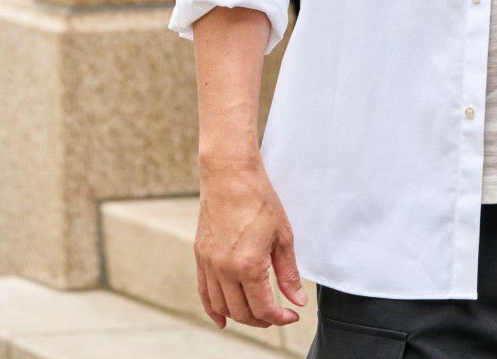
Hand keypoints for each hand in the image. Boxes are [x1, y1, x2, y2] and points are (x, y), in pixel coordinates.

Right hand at [194, 155, 307, 329]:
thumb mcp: (282, 236)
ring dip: (240, 317)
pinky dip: (213, 310)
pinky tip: (222, 319)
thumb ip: (288, 272)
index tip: (291, 315)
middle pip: (242, 312)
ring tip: (257, 314)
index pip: (263, 308)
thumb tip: (296, 300)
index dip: (279, 318)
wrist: (230, 176)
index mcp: (248, 265)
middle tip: (278, 315)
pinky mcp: (200, 257)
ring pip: (222, 307)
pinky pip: (204, 293)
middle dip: (262, 320)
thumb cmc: (259, 200)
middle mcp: (224, 270)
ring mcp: (209, 264)